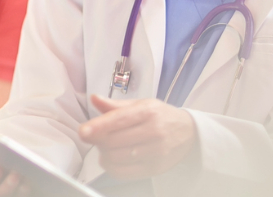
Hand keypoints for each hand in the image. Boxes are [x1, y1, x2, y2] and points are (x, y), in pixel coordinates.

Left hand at [78, 95, 196, 179]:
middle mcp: (154, 131)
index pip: (119, 120)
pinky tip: (112, 159)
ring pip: (116, 158)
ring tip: (108, 146)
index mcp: (148, 111)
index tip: (84, 131)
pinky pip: (123, 173)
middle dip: (98, 139)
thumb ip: (115, 105)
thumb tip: (94, 99)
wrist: (188, 133)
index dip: (99, 126)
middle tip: (98, 135)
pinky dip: (111, 167)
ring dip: (104, 153)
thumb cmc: (160, 117)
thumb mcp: (141, 104)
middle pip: (113, 141)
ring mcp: (155, 152)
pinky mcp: (154, 169)